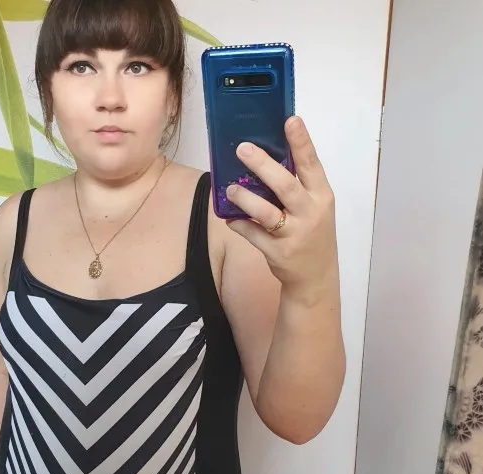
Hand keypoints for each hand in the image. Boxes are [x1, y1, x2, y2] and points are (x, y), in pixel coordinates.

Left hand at [225, 116, 337, 302]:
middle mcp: (310, 213)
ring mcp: (294, 234)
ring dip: (246, 199)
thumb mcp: (314, 207)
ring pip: (267, 213)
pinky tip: (229, 218)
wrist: (315, 277)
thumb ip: (297, 186)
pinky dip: (240, 225)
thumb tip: (264, 158)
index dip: (301, 141)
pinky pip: (253, 235)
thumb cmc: (312, 233)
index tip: (290, 119)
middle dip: (263, 165)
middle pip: (286, 185)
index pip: (311, 164)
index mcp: (321, 196)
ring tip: (230, 189)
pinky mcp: (277, 252)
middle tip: (243, 149)